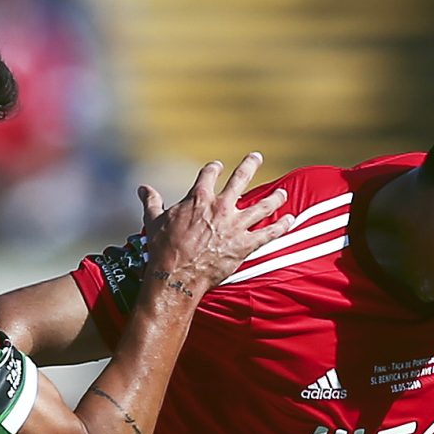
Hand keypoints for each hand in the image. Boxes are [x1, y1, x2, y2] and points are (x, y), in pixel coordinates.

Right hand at [140, 154, 292, 295]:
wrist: (176, 276)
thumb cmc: (162, 249)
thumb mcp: (153, 221)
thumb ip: (152, 202)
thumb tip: (142, 188)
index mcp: (199, 197)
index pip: (209, 174)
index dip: (214, 168)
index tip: (217, 166)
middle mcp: (221, 206)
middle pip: (241, 179)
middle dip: (250, 165)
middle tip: (256, 157)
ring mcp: (235, 225)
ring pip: (262, 205)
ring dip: (275, 198)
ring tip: (283, 192)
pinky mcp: (245, 244)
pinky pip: (268, 233)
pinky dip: (282, 226)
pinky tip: (291, 220)